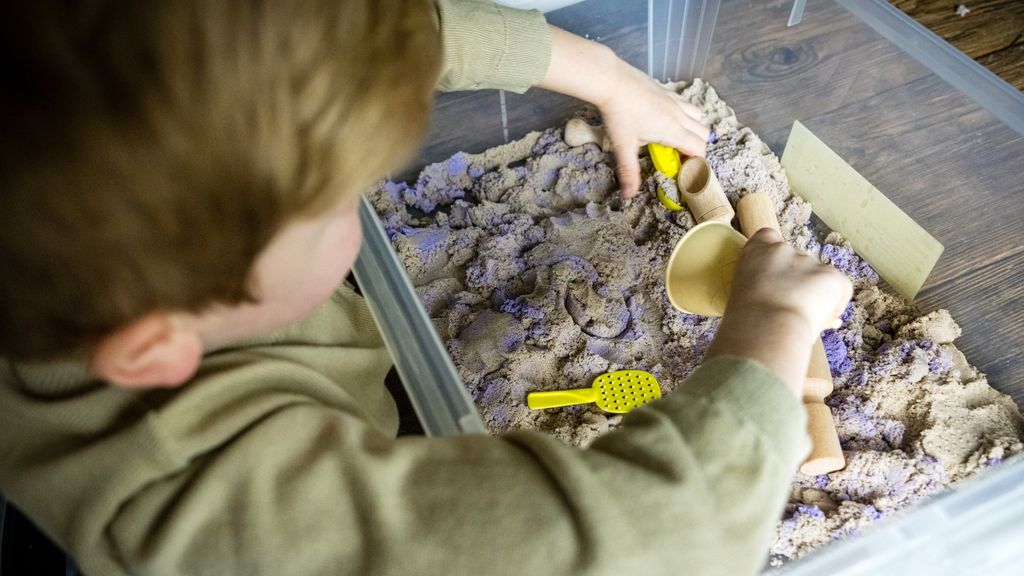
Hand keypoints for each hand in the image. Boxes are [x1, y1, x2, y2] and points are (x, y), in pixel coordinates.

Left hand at [537, 27, 709, 198]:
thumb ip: (629, 172)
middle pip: (703, 133)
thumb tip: (628, 195)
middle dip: (697, 147)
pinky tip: (667, 117)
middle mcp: (679, 115)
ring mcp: (674, 100)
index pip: (699, 149)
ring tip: (676, 137)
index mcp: (673, 131)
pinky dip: (685, 113)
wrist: (612, 81)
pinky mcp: (666, 90)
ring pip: (698, 115)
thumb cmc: (619, 114)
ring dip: (694, 128)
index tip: (686, 170)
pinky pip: (685, 103)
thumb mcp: (623, 146)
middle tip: (680, 157)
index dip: (697, 161)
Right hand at [729, 229, 852, 333]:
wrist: (766, 327)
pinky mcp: (832, 275)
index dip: (774, 254)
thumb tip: (770, 297)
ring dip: (815, 294)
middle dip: (798, 280)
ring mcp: (810, 261)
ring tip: (802, 316)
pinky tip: (820, 319)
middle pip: (797, 261)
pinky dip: (835, 304)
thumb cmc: (746, 318)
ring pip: (819, 277)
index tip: (774, 273)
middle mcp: (784, 249)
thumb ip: (756, 284)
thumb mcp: (742, 292)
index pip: (767, 237)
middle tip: (789, 305)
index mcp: (757, 250)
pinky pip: (840, 289)